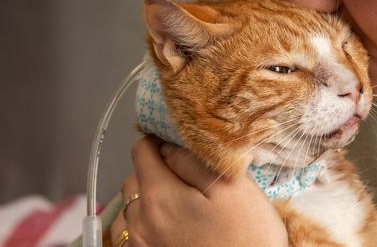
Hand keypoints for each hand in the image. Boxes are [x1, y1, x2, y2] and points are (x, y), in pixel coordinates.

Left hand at [110, 136, 287, 246]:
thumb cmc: (247, 233)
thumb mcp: (229, 185)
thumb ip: (192, 160)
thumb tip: (167, 146)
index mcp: (158, 197)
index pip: (141, 151)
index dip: (158, 140)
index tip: (175, 141)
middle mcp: (140, 223)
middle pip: (133, 178)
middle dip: (153, 169)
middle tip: (185, 174)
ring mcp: (141, 245)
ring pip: (129, 206)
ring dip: (145, 197)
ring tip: (176, 201)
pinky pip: (130, 232)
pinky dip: (142, 221)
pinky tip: (168, 223)